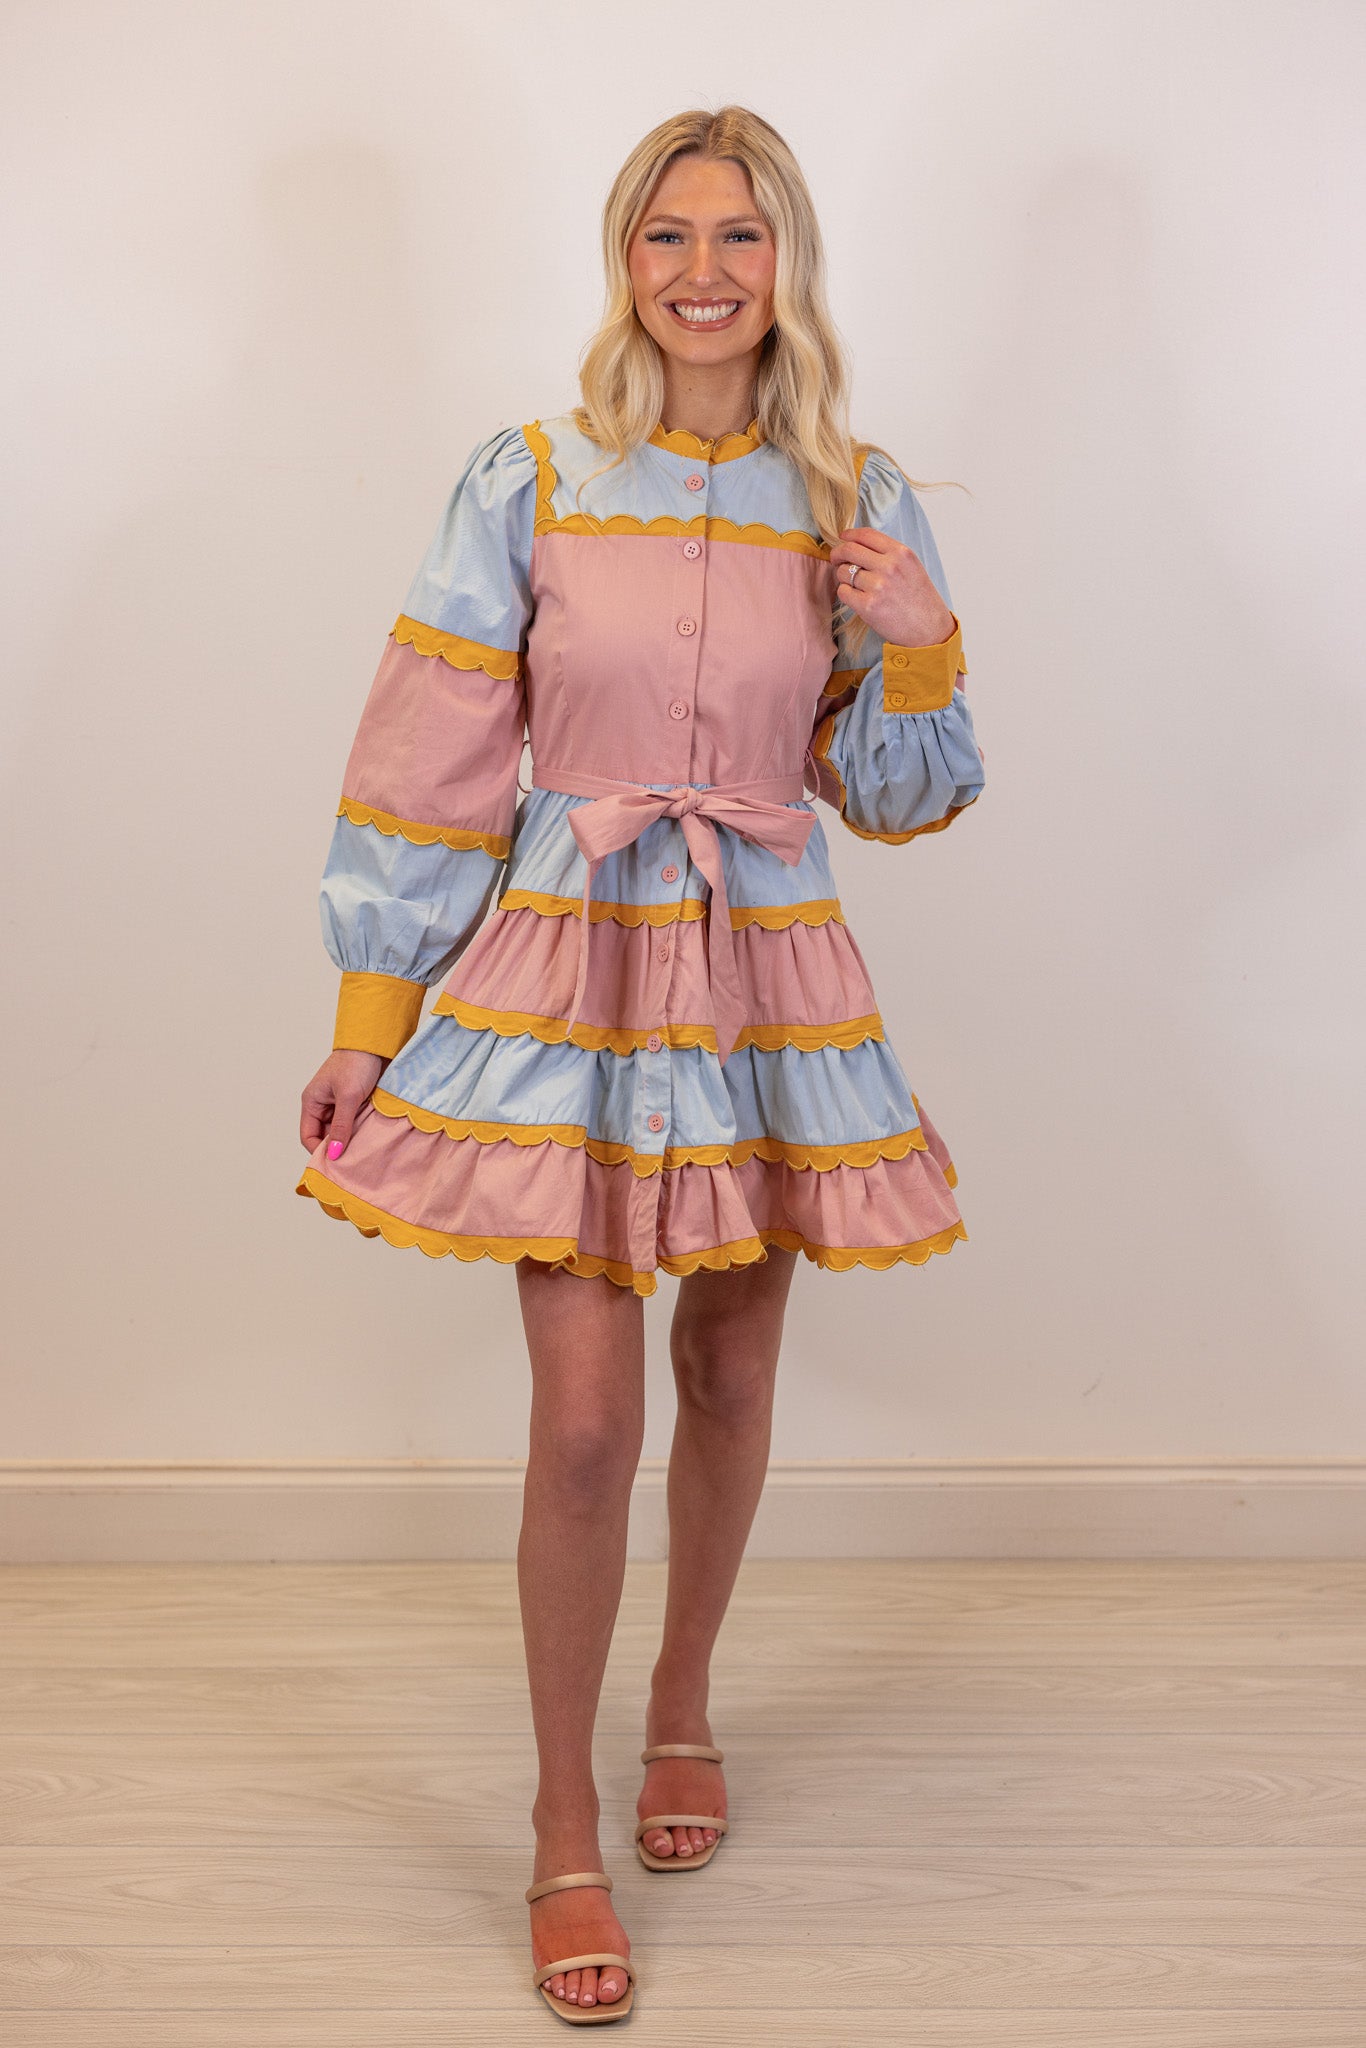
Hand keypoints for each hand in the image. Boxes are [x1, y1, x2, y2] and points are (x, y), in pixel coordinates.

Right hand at [300, 1048, 386, 1159]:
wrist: (376, 1044)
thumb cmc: (356, 1063)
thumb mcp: (348, 1098)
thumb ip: (341, 1126)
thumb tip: (332, 1154)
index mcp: (312, 1102)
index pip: (308, 1136)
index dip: (319, 1151)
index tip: (335, 1164)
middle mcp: (323, 1105)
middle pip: (325, 1136)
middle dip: (336, 1148)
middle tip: (352, 1162)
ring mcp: (340, 1105)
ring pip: (341, 1131)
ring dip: (351, 1140)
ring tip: (363, 1153)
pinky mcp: (356, 1103)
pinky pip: (354, 1123)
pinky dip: (361, 1131)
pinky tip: (370, 1139)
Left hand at [829, 526, 954, 648]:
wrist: (929, 629)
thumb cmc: (920, 600)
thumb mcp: (911, 567)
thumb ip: (889, 554)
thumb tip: (859, 546)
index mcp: (901, 553)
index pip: (866, 534)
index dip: (849, 534)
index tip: (843, 538)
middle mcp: (889, 566)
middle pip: (849, 550)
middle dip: (837, 554)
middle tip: (836, 560)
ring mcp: (878, 586)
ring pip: (843, 572)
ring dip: (843, 577)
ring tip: (855, 585)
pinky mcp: (868, 606)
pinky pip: (843, 592)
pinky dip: (845, 593)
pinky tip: (856, 597)